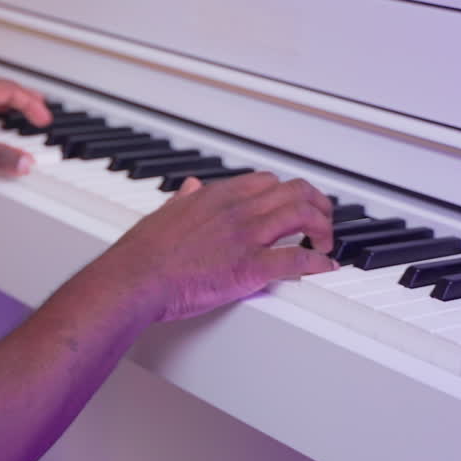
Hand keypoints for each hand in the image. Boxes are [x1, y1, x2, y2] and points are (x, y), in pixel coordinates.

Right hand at [94, 172, 336, 322]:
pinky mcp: (252, 267)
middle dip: (316, 204)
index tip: (291, 205)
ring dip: (323, 228)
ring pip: (304, 216)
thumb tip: (190, 189)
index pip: (266, 181)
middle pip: (294, 192)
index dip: (285, 192)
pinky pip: (298, 259)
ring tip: (324, 242)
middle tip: (320, 221)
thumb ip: (183, 200)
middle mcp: (236, 211)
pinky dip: (318, 262)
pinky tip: (324, 267)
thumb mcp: (163, 214)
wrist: (135, 278)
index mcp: (216, 197)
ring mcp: (247, 237)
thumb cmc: (143, 254)